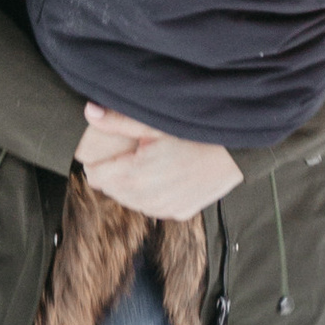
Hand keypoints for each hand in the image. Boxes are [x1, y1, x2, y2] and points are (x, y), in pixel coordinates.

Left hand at [77, 104, 239, 219]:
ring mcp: (164, 208)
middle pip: (112, 189)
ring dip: (132, 185)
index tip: (102, 150)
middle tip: (126, 152)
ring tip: (145, 162)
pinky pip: (154, 207)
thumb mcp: (154, 123)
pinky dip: (152, 194)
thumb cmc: (196, 132)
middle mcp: (145, 199)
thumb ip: (118, 122)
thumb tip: (89, 112)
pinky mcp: (180, 212)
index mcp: (133, 175)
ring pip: (132, 200)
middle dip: (113, 172)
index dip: (95, 161)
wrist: (235, 152)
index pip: (96, 176)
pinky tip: (164, 175)